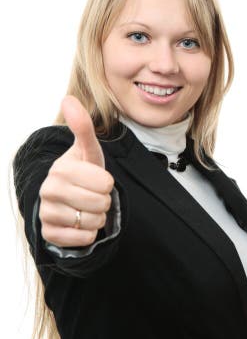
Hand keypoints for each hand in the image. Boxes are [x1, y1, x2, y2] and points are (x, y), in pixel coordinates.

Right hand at [38, 96, 114, 247]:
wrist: (68, 200)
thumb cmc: (83, 173)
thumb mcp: (89, 151)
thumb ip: (83, 128)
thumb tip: (69, 98)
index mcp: (60, 169)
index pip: (106, 183)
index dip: (108, 183)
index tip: (96, 179)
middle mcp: (49, 190)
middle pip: (101, 203)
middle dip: (104, 201)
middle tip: (93, 195)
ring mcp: (46, 213)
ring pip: (93, 222)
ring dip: (97, 217)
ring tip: (86, 208)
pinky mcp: (49, 234)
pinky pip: (83, 239)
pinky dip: (88, 234)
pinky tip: (79, 223)